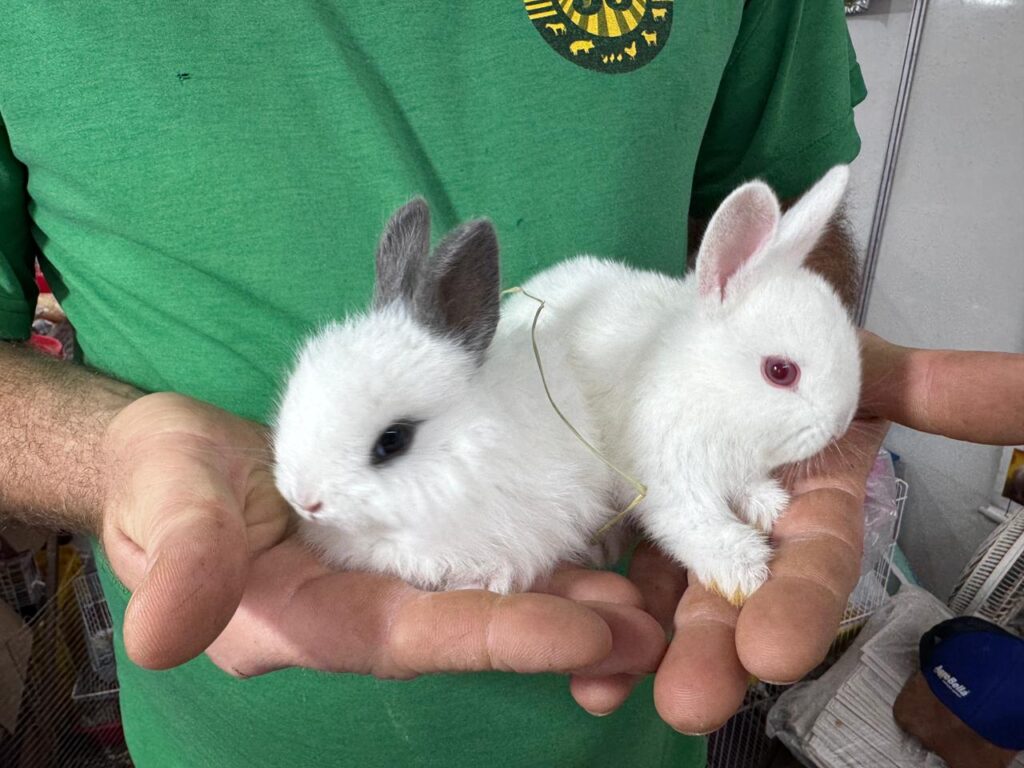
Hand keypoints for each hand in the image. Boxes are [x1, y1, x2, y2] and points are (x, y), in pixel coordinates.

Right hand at [99, 393, 665, 681]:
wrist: (177, 455)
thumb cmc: (160, 475)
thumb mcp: (163, 501)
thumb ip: (181, 559)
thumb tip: (168, 636)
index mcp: (300, 617)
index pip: (405, 635)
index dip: (492, 636)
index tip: (584, 635)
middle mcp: (356, 607)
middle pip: (465, 626)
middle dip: (557, 631)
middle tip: (649, 632)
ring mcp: (382, 574)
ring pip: (482, 593)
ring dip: (564, 598)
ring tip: (646, 601)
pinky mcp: (401, 535)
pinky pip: (475, 549)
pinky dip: (535, 553)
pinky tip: (594, 548)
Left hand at [572, 332, 1023, 729]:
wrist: (727, 330)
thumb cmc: (799, 348)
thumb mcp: (864, 366)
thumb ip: (934, 388)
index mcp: (810, 506)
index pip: (813, 563)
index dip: (798, 604)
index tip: (772, 650)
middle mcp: (748, 529)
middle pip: (733, 595)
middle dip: (712, 649)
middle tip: (689, 703)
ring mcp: (684, 527)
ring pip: (664, 591)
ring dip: (640, 643)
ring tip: (605, 690)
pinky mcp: (631, 514)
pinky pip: (611, 560)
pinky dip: (593, 600)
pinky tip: (572, 652)